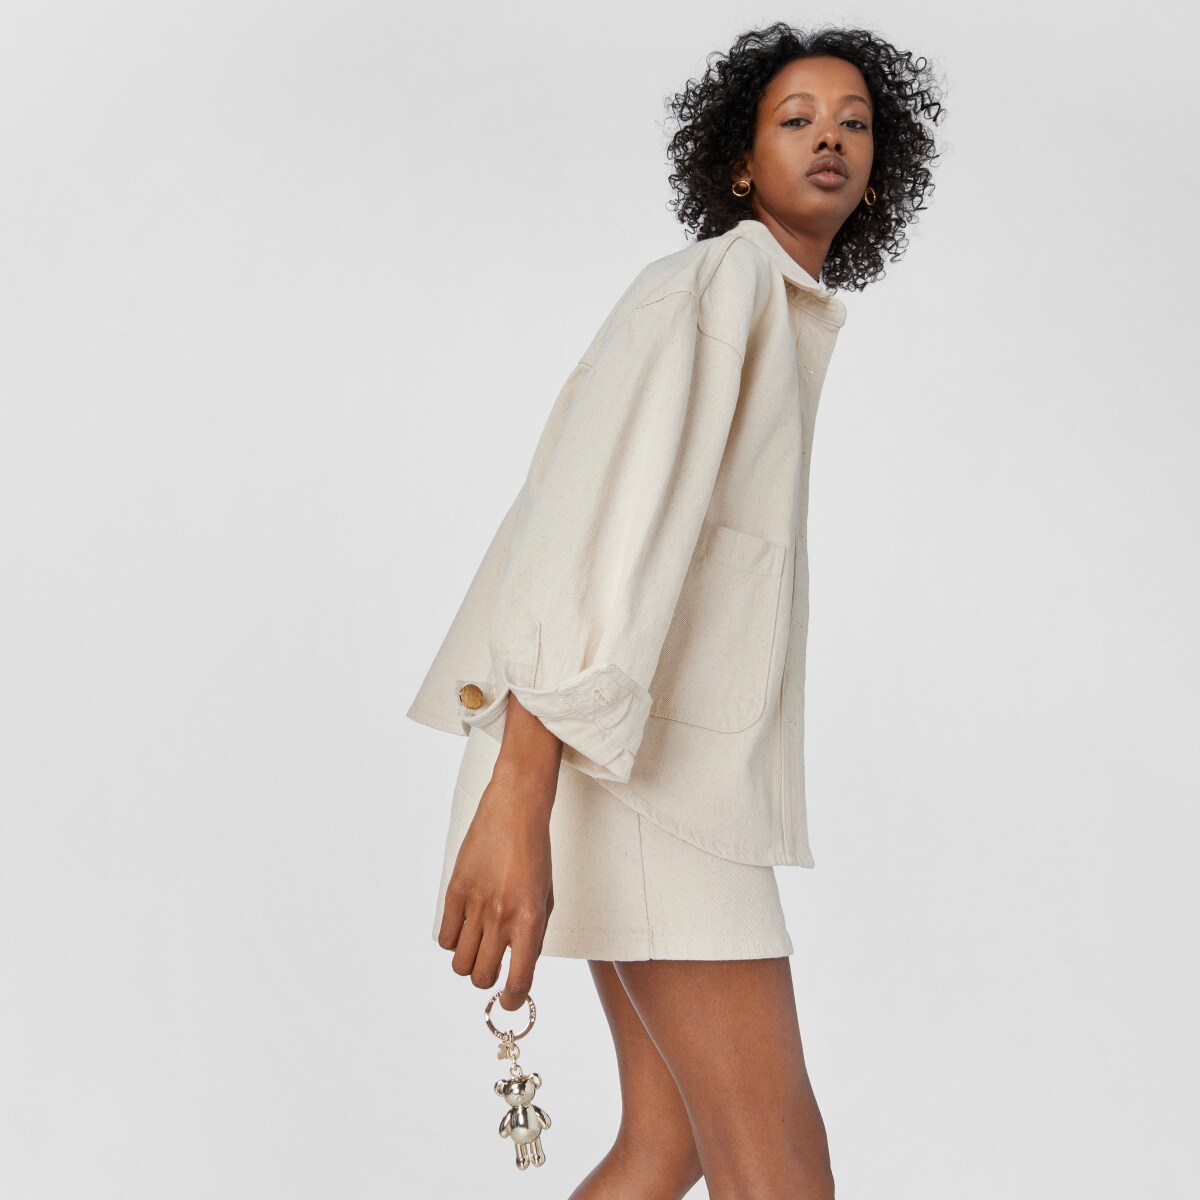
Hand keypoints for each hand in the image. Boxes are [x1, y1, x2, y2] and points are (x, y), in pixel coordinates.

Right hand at [436, 754, 557, 1011]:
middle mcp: (501, 917)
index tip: (511, 1000)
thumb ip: (532, 937)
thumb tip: (516, 971)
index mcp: (531, 920)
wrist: (515, 811)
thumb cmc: (536, 855)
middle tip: (494, 966)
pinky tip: (465, 927)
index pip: (518, 981)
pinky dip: (454, 942)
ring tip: (480, 944)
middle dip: (489, 981)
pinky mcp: (454, 892)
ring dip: (470, 962)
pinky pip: (444, 939)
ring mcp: (475, 904)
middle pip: (482, 978)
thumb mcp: (546, 898)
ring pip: (460, 965)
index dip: (513, 1000)